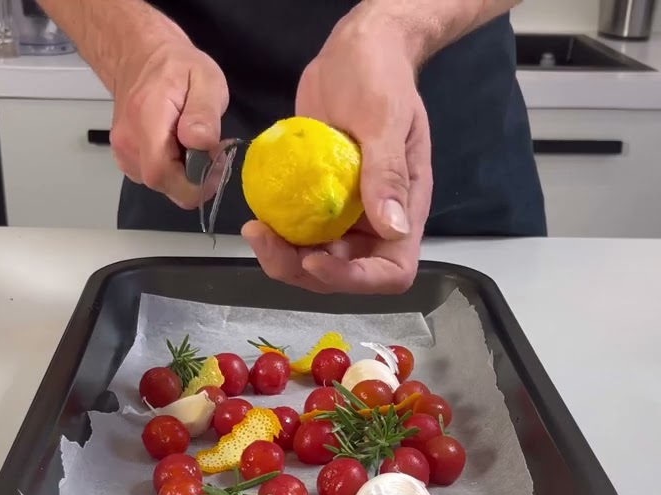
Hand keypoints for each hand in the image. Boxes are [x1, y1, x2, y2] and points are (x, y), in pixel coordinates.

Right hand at [110, 33, 228, 209]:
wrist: (140, 56)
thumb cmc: (176, 66)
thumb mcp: (205, 79)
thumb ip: (203, 113)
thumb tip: (200, 144)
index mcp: (147, 121)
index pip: (162, 175)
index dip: (194, 182)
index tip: (216, 163)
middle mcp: (128, 142)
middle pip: (163, 184)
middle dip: (194, 178)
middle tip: (212, 151)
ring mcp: (122, 152)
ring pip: (160, 184)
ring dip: (184, 173)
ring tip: (194, 143)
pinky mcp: (124, 157)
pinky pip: (153, 177)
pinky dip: (172, 170)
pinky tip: (179, 147)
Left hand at [242, 10, 432, 293]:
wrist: (356, 49)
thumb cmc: (380, 76)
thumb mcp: (385, 119)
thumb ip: (387, 174)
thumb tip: (393, 227)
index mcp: (405, 209)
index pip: (391, 270)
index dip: (355, 278)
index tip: (316, 259)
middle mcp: (378, 218)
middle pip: (346, 271)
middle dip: (304, 268)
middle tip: (264, 240)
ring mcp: (347, 209)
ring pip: (317, 256)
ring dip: (284, 255)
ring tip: (255, 229)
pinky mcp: (319, 195)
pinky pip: (299, 229)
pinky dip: (278, 231)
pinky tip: (257, 213)